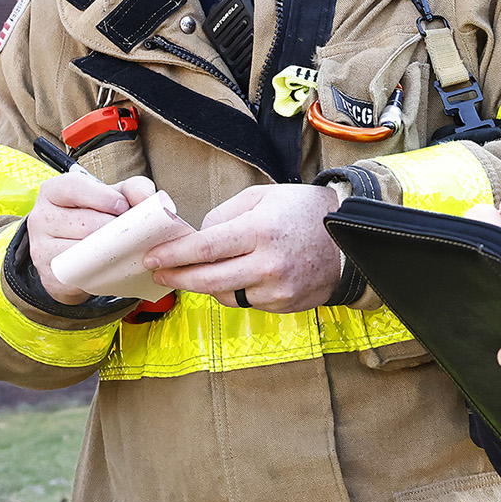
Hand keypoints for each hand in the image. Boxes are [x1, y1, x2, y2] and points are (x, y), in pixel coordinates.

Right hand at [28, 171, 156, 304]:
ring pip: (83, 249)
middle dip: (113, 228)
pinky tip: (112, 264)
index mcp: (53, 191)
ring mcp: (41, 248)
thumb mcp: (112, 197)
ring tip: (122, 247)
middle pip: (84, 223)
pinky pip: (82, 272)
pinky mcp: (50, 274)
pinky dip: (103, 269)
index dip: (103, 197)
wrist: (75, 257)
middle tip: (129, 233)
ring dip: (110, 250)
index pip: (74, 187)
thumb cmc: (95, 218)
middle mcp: (40, 217)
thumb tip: (146, 199)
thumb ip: (133, 189)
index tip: (123, 207)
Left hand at [143, 184, 343, 311]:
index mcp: (260, 230)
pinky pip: (246, 302)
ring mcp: (277, 288)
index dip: (173, 256)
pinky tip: (232, 277)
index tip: (152, 259)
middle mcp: (268, 263)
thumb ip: (223, 215)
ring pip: (224, 295)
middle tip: (159, 275)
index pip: (204, 248)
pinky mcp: (284, 304)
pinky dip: (233, 290)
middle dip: (177, 278)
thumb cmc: (302, 211)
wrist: (348, 236)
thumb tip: (195, 238)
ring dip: (205, 285)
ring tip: (196, 272)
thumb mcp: (261, 197)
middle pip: (208, 279)